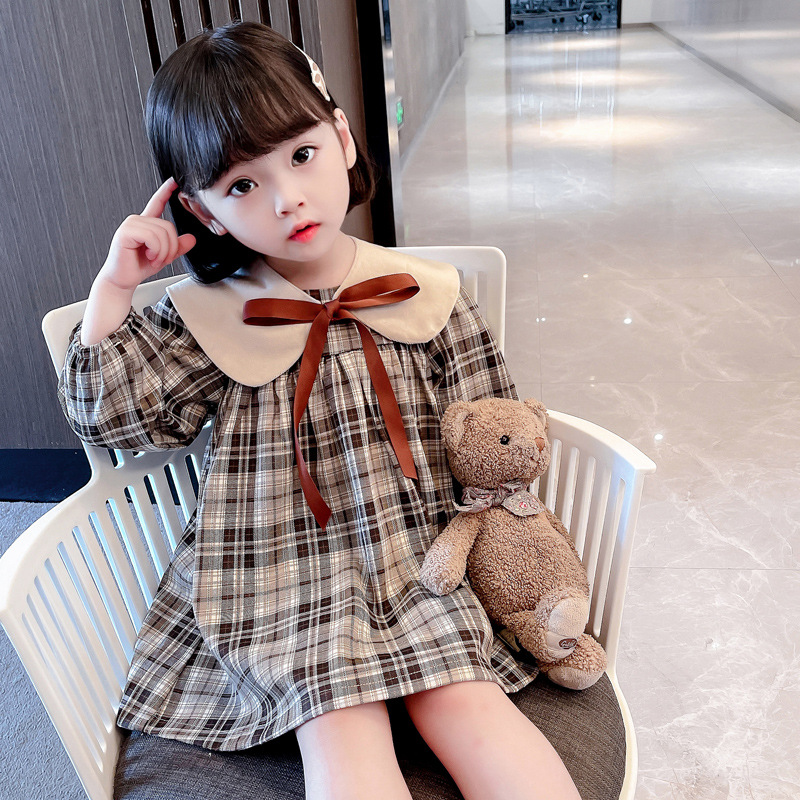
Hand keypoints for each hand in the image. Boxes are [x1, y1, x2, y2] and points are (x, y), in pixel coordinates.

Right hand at [98, 177, 195, 292]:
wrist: (123, 280)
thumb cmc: (138, 266)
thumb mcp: (164, 256)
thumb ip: (177, 247)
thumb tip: (191, 239)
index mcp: (146, 224)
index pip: (157, 203)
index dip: (165, 191)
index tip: (173, 181)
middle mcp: (138, 221)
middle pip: (169, 226)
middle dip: (171, 248)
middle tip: (161, 259)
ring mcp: (131, 224)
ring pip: (162, 233)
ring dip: (163, 252)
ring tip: (154, 259)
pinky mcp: (126, 232)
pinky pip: (152, 237)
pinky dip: (156, 251)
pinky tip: (148, 256)